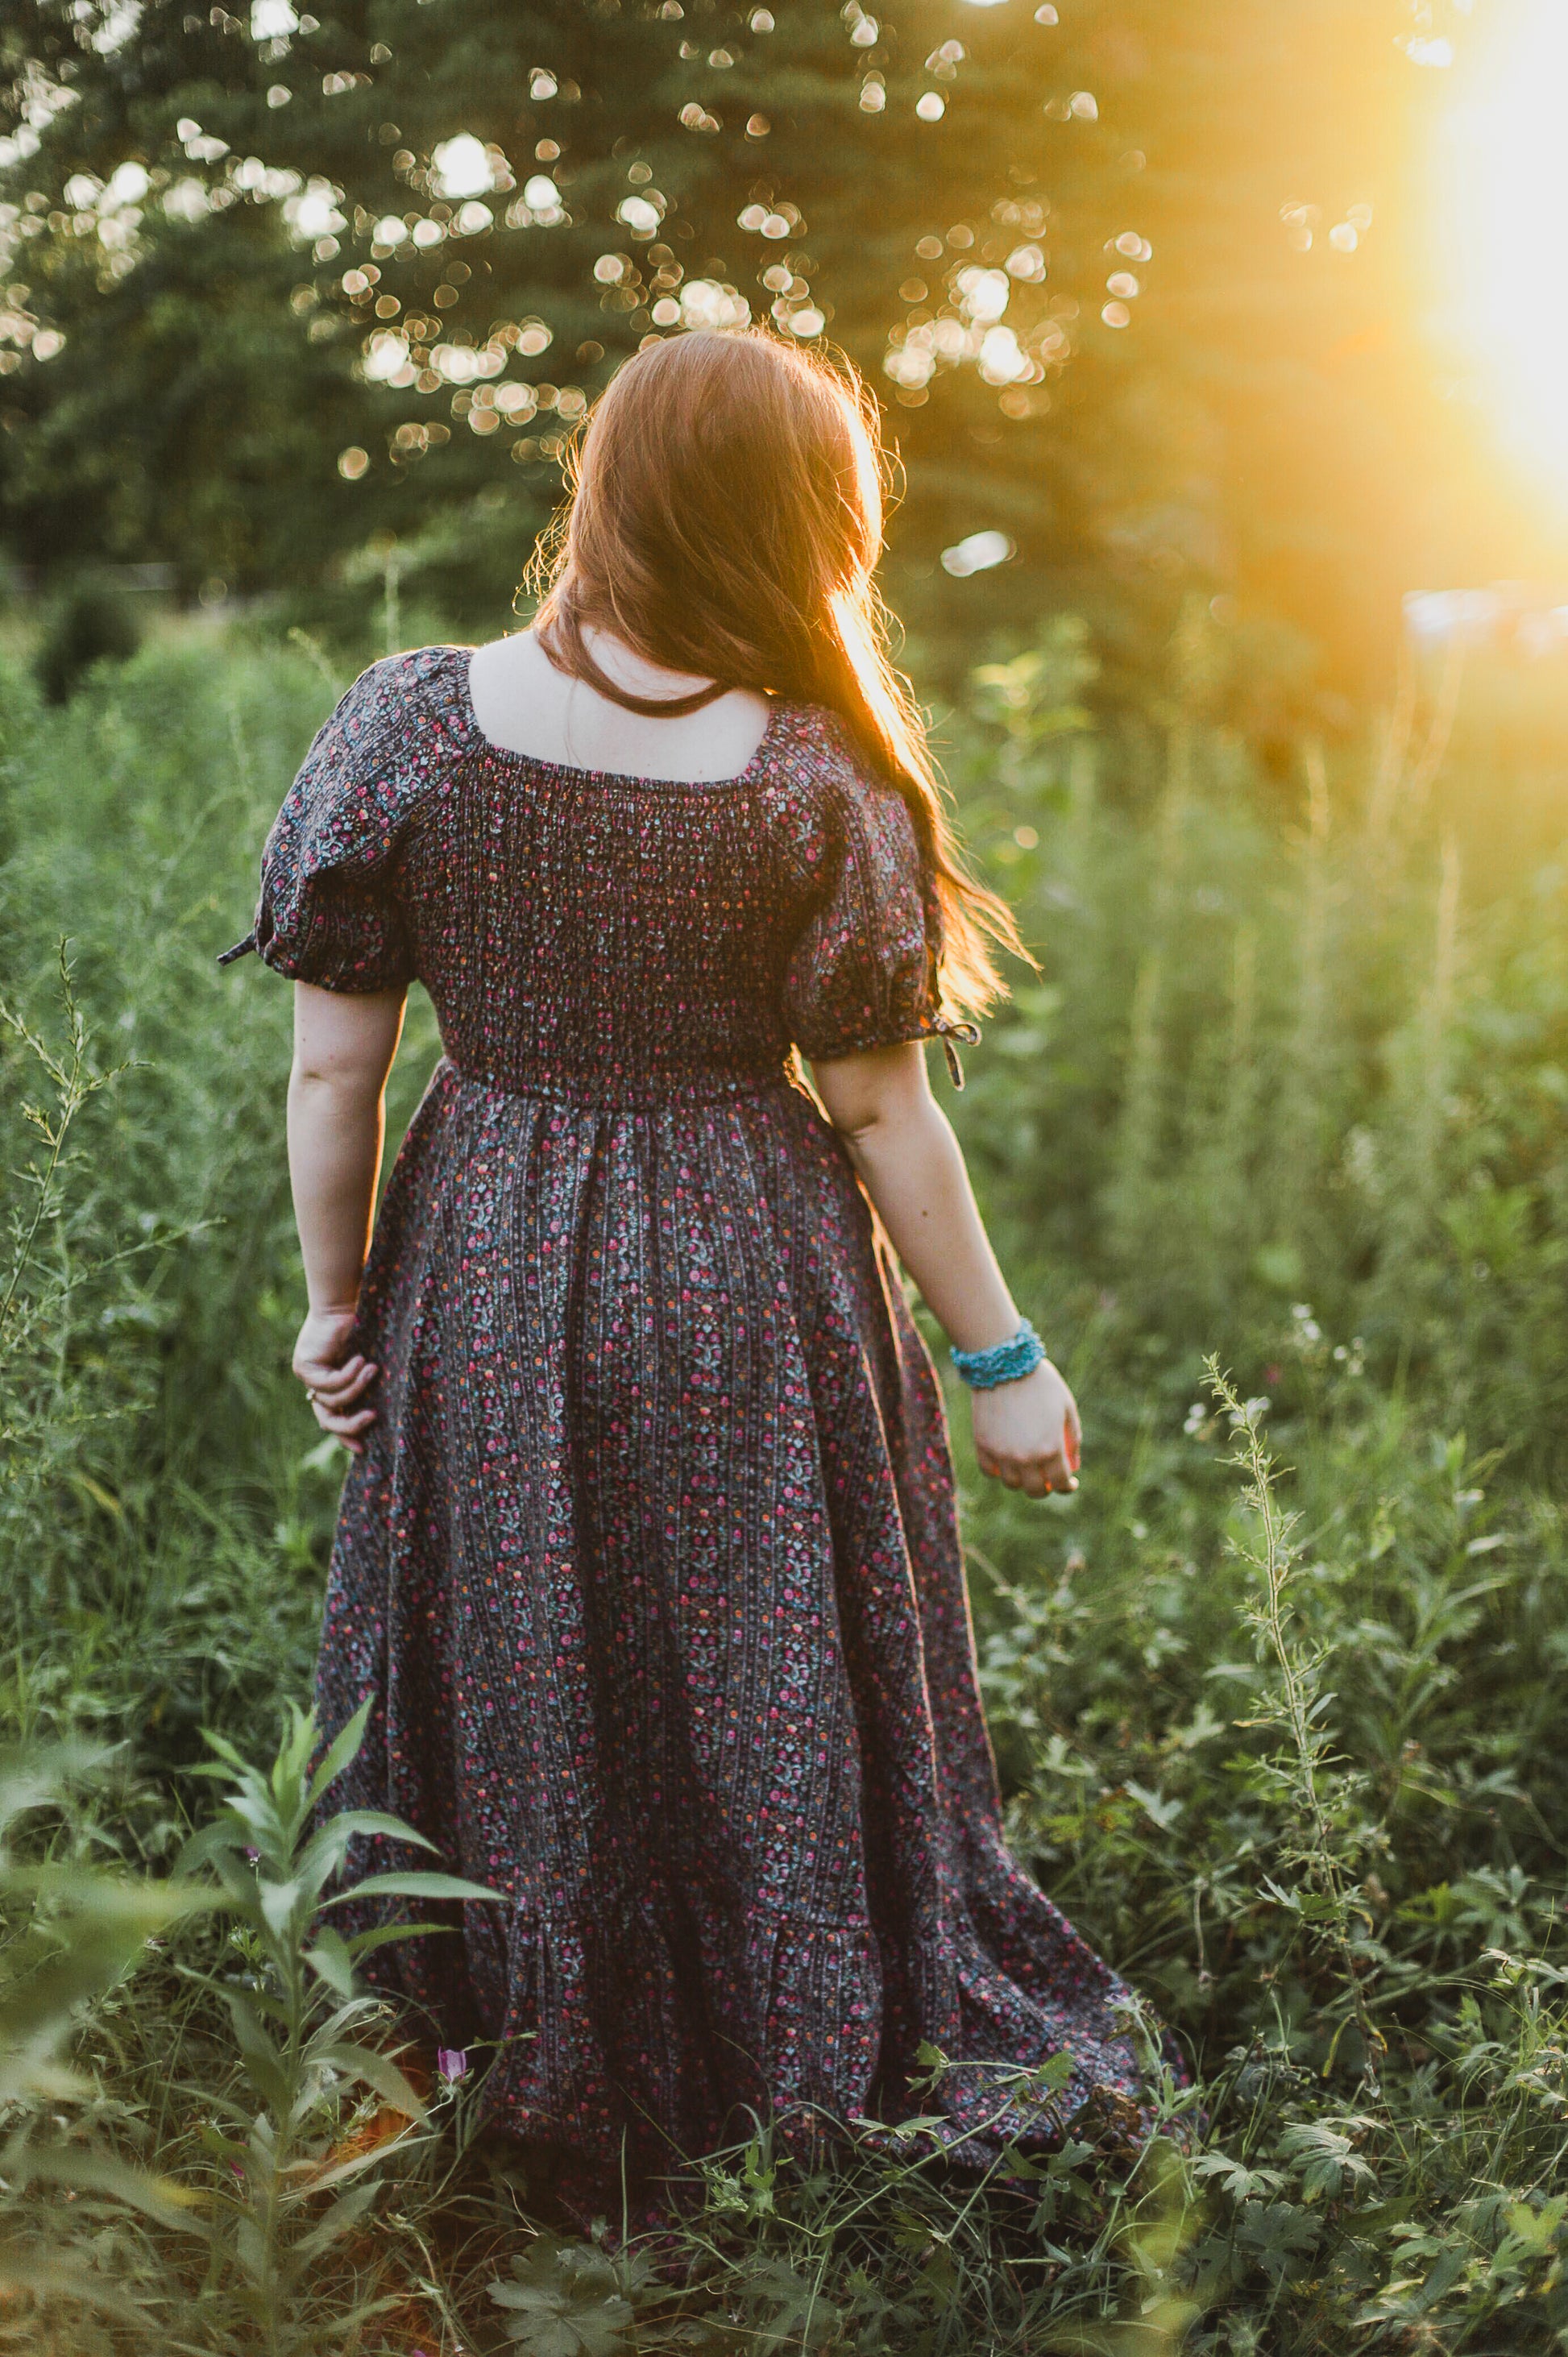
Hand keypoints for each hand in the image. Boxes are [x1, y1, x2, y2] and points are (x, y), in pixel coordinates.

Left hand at [292, 1303, 378, 1455]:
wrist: (343, 1304)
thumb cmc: (361, 1329)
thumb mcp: (366, 1365)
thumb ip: (366, 1386)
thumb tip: (382, 1414)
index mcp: (330, 1387)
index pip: (332, 1419)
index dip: (346, 1435)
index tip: (363, 1449)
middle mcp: (315, 1386)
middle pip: (326, 1420)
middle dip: (349, 1425)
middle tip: (372, 1418)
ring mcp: (307, 1378)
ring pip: (331, 1401)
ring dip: (356, 1388)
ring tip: (373, 1370)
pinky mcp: (304, 1368)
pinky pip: (329, 1384)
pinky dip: (348, 1375)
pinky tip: (360, 1360)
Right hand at [971, 1358, 1080, 1497]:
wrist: (1004, 1363)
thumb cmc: (1041, 1383)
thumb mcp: (1067, 1408)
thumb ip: (1073, 1439)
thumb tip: (1073, 1466)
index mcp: (1051, 1448)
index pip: (1060, 1482)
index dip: (1067, 1486)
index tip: (1069, 1483)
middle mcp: (1026, 1457)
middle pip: (1035, 1490)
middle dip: (1045, 1488)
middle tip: (1047, 1480)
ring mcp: (1002, 1453)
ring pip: (1011, 1483)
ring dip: (1021, 1480)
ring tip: (1026, 1468)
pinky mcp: (983, 1444)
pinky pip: (989, 1470)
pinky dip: (998, 1471)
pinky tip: (1006, 1461)